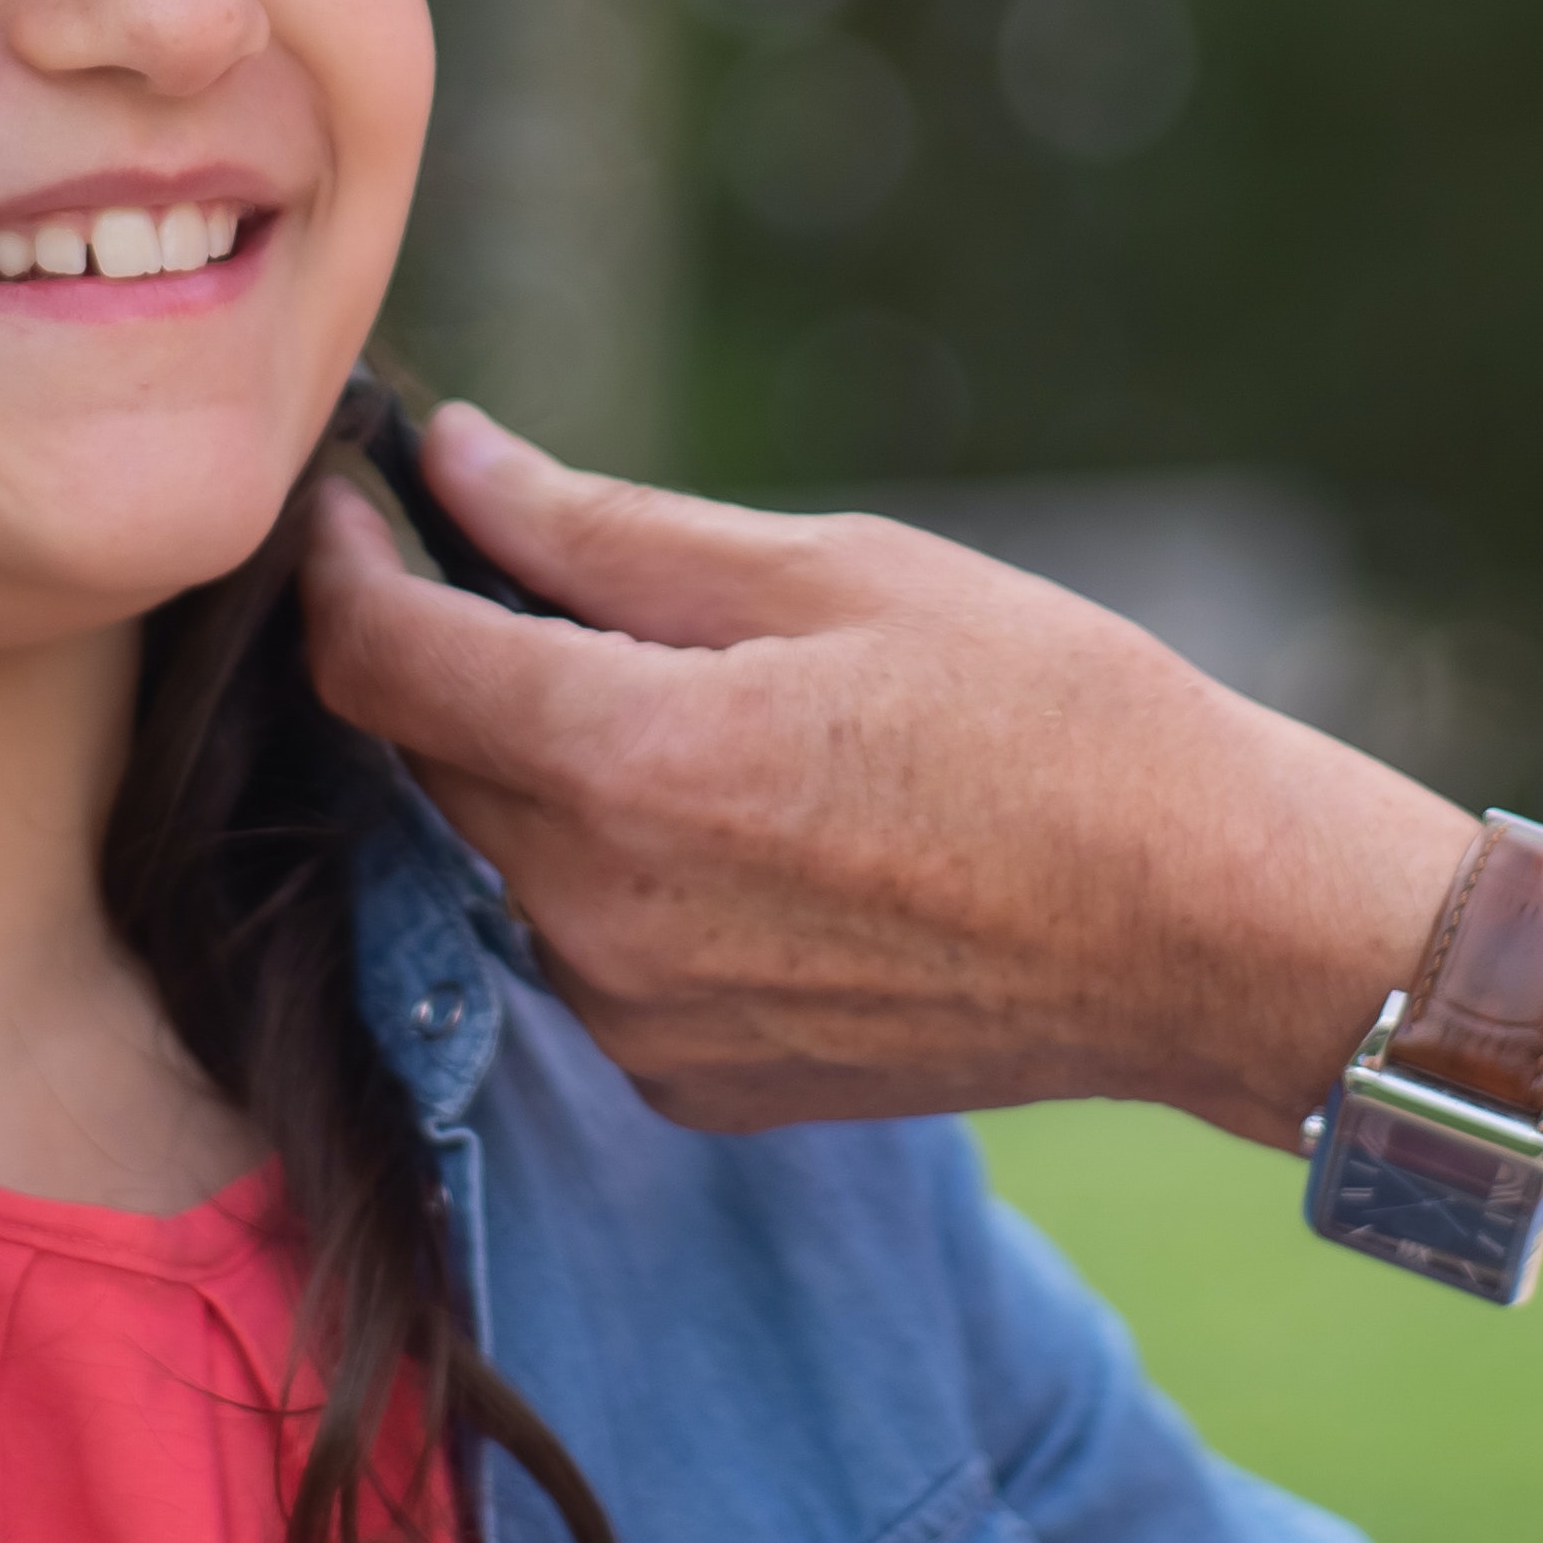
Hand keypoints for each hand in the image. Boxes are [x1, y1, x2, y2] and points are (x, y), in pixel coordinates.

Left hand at [304, 403, 1470, 1132]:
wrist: (1204, 932)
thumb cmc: (1050, 717)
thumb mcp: (837, 568)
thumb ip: (606, 529)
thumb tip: (454, 460)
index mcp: (634, 763)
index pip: (379, 664)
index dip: (339, 566)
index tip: (352, 501)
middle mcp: (601, 915)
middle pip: (422, 763)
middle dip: (436, 653)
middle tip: (511, 562)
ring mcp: (638, 1020)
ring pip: (495, 860)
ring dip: (525, 766)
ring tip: (657, 689)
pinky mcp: (685, 1082)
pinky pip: (578, 951)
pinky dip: (602, 869)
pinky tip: (727, 816)